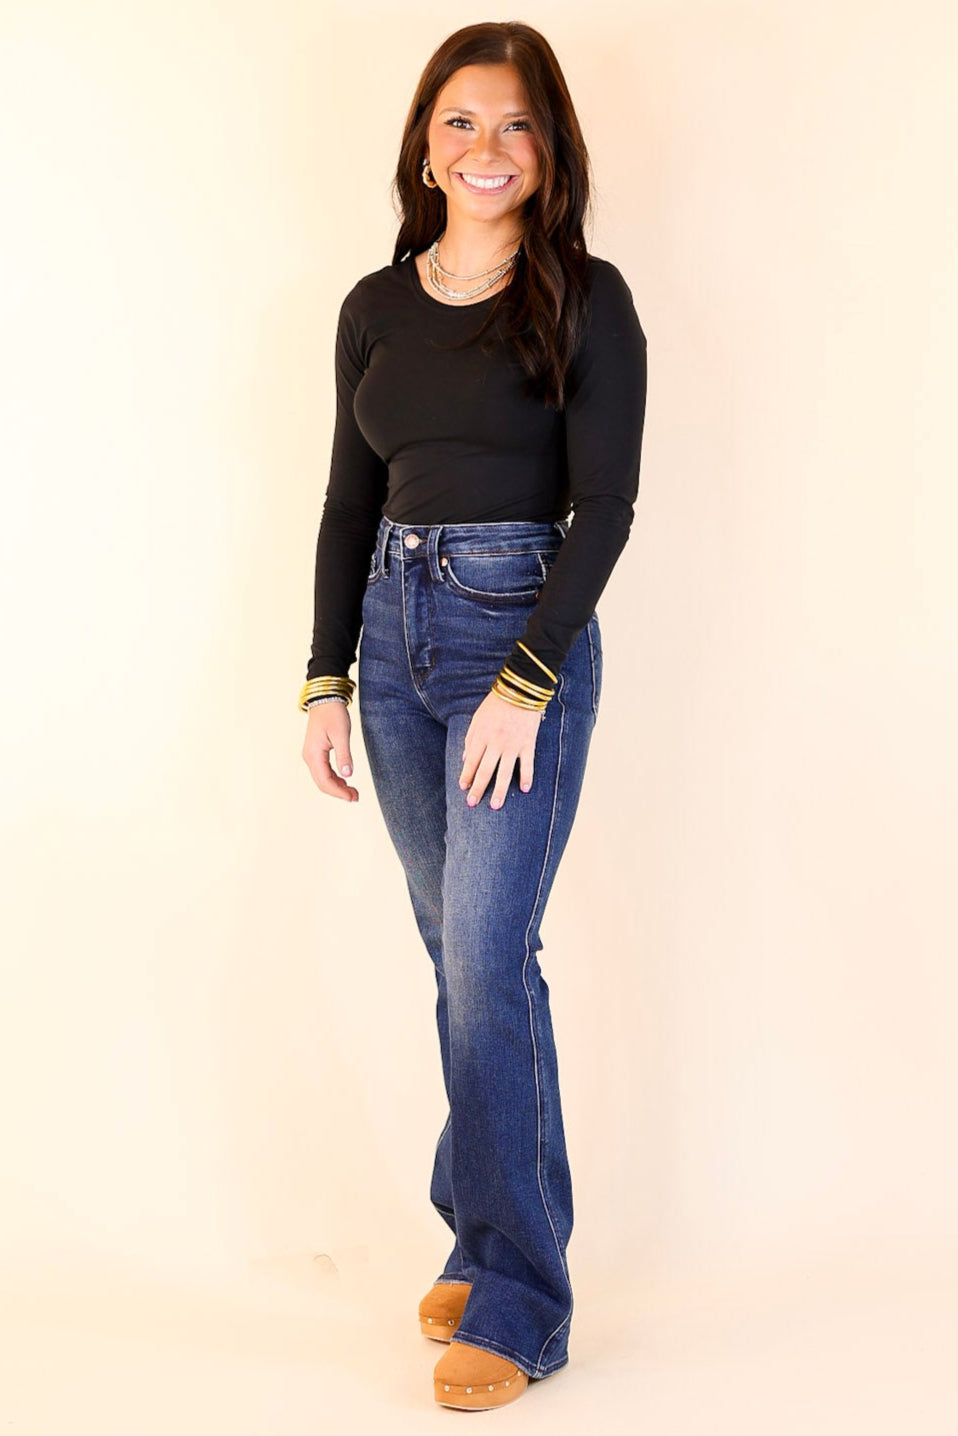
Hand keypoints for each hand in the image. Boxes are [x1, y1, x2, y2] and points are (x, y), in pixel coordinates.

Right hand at [302, 701, 358, 801]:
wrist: (325, 699)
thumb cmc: (333, 714)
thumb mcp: (341, 734)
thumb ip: (344, 755)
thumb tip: (348, 775)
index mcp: (314, 755)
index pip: (325, 781)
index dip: (339, 792)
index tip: (353, 797)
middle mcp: (310, 757)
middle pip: (322, 783)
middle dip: (338, 792)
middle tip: (356, 797)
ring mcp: (312, 755)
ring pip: (323, 778)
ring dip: (337, 787)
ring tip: (353, 792)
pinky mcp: (316, 752)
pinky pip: (323, 771)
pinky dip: (334, 778)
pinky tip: (345, 781)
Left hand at [459, 689, 543, 809]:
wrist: (520, 690)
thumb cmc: (496, 704)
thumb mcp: (477, 719)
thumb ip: (470, 739)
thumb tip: (465, 759)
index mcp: (481, 736)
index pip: (471, 761)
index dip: (466, 776)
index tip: (463, 788)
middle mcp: (496, 743)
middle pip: (485, 771)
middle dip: (478, 789)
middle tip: (472, 804)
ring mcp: (513, 745)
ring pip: (505, 773)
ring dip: (500, 791)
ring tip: (496, 806)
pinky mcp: (528, 743)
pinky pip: (527, 764)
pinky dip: (526, 777)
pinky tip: (524, 790)